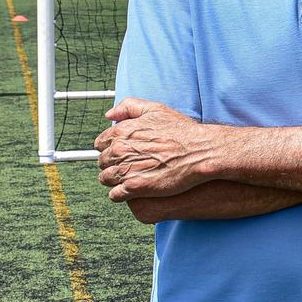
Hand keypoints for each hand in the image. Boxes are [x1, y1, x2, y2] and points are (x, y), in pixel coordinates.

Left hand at [96, 98, 222, 200]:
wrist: (200, 152)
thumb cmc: (182, 131)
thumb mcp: (155, 109)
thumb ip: (128, 107)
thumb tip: (109, 115)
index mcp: (121, 131)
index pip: (100, 144)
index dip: (111, 148)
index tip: (122, 152)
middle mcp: (119, 150)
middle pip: (102, 162)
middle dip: (112, 164)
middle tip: (129, 165)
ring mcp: (126, 169)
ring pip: (106, 179)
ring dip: (114, 179)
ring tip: (130, 178)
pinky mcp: (134, 187)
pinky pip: (115, 195)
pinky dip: (120, 193)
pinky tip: (132, 190)